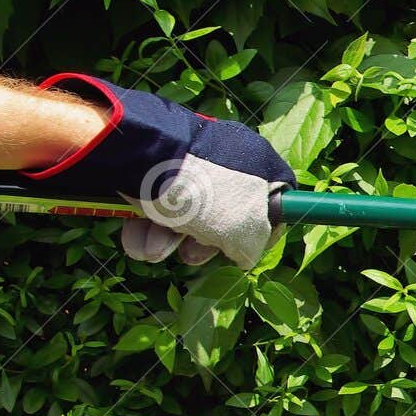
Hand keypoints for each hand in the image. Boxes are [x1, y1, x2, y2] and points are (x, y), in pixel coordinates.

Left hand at [27, 74, 294, 269]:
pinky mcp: (153, 168)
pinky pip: (157, 203)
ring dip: (169, 241)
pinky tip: (137, 239)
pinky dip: (147, 226)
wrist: (142, 159)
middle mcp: (226, 159)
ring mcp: (188, 163)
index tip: (245, 252)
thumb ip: (253, 246)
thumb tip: (244, 255)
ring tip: (154, 248)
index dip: (265, 231)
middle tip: (191, 255)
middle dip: (203, 243)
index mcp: (259, 163)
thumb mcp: (245, 228)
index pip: (278, 199)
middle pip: (225, 213)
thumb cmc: (205, 193)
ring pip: (186, 213)